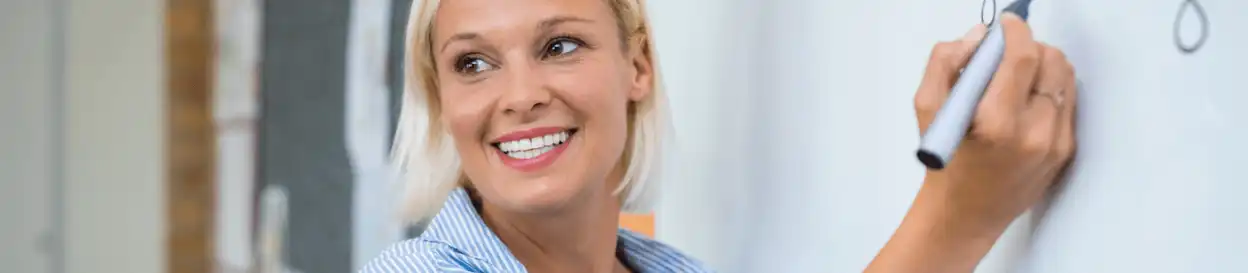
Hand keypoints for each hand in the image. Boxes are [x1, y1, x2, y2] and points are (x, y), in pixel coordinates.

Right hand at [866, 14, 1077, 272]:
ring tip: (1016, 78)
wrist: (965, 215)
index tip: (1007, 23)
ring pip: (1064, 77)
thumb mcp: (927, 110)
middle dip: (1029, 47)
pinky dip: (1048, 91)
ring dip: (1042, 66)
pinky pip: (1067, 101)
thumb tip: (978, 36)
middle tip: (1006, 54)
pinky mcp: (1066, 151)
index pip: (1022, 57)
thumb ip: (945, 64)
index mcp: (995, 124)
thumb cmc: (945, 165)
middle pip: (1051, 61)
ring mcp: (1055, 144)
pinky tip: (1024, 102)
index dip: (1016, 30)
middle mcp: (1033, 134)